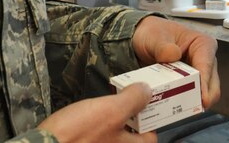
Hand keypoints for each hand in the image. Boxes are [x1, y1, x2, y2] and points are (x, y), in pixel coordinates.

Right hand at [38, 83, 156, 142]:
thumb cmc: (79, 133)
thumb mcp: (111, 111)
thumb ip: (132, 100)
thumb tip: (147, 91)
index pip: (149, 138)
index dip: (149, 118)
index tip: (144, 100)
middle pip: (131, 136)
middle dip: (131, 116)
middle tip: (127, 95)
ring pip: (113, 134)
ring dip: (114, 118)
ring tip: (109, 99)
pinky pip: (98, 136)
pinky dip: (98, 124)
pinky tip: (91, 111)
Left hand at [131, 16, 219, 108]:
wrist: (142, 40)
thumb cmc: (153, 33)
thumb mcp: (155, 37)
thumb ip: (163, 46)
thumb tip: (173, 55)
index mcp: (203, 44)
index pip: (207, 66)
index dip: (205, 84)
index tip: (202, 99)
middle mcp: (205, 61)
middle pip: (211, 86)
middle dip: (200, 98)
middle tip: (187, 107)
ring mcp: (198, 75)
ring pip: (203, 95)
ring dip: (190, 102)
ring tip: (175, 106)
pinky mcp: (189, 85)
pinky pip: (190, 99)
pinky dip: (182, 103)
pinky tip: (170, 106)